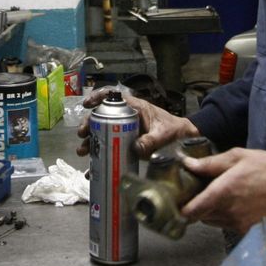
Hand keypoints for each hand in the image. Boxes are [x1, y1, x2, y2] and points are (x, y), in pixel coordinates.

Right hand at [75, 89, 198, 157]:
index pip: (113, 96)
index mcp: (134, 107)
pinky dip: (100, 158)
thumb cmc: (174, 130)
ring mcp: (124, 130)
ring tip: (83, 152)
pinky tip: (92, 170)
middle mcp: (126, 116)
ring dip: (91, 141)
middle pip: (102, 116)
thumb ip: (151, 140)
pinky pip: (109, 148)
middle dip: (89, 124)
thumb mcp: (163, 134)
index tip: (87, 104)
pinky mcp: (125, 143)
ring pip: (102, 132)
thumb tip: (135, 148)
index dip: (98, 97)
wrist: (182, 140)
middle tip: (82, 135)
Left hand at [177, 148, 265, 233]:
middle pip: (200, 217)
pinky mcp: (249, 230)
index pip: (191, 212)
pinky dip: (227, 217)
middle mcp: (228, 212)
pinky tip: (236, 203)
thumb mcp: (238, 157)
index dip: (180, 209)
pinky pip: (229, 226)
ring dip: (211, 212)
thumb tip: (187, 164)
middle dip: (196, 207)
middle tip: (199, 193)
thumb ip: (210, 163)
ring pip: (213, 222)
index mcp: (222, 193)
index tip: (177, 202)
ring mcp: (239, 224)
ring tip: (220, 196)